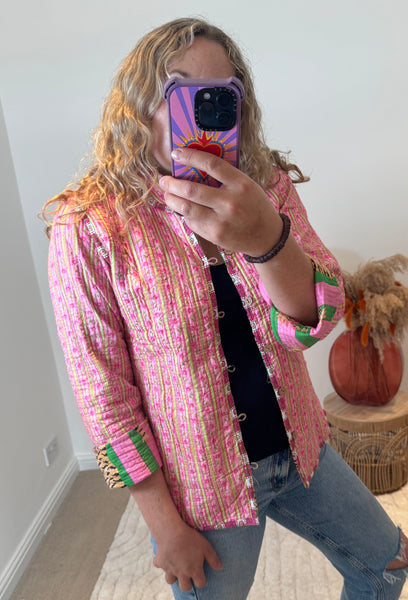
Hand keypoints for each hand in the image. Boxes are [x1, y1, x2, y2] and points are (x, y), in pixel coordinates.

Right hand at [153, 521, 222, 591]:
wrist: (171, 532)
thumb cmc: (190, 539)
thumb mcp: (206, 547)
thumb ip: (213, 559)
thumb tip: (220, 568)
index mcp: (193, 570)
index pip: (200, 584)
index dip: (202, 580)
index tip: (201, 574)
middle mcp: (181, 573)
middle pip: (185, 587)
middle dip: (187, 583)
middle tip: (188, 574)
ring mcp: (169, 569)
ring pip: (170, 581)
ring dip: (173, 576)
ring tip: (176, 568)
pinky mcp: (160, 562)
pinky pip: (159, 566)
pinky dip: (161, 562)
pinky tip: (165, 556)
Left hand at [159, 147, 282, 256]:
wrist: (266, 236)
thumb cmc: (254, 206)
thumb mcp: (246, 186)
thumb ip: (225, 178)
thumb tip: (193, 168)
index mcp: (241, 184)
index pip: (211, 164)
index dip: (190, 156)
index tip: (176, 153)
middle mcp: (231, 202)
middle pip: (192, 189)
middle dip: (172, 183)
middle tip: (164, 180)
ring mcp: (221, 221)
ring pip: (186, 208)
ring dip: (171, 199)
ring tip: (167, 194)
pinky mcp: (215, 235)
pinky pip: (192, 222)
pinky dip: (185, 214)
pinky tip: (183, 209)